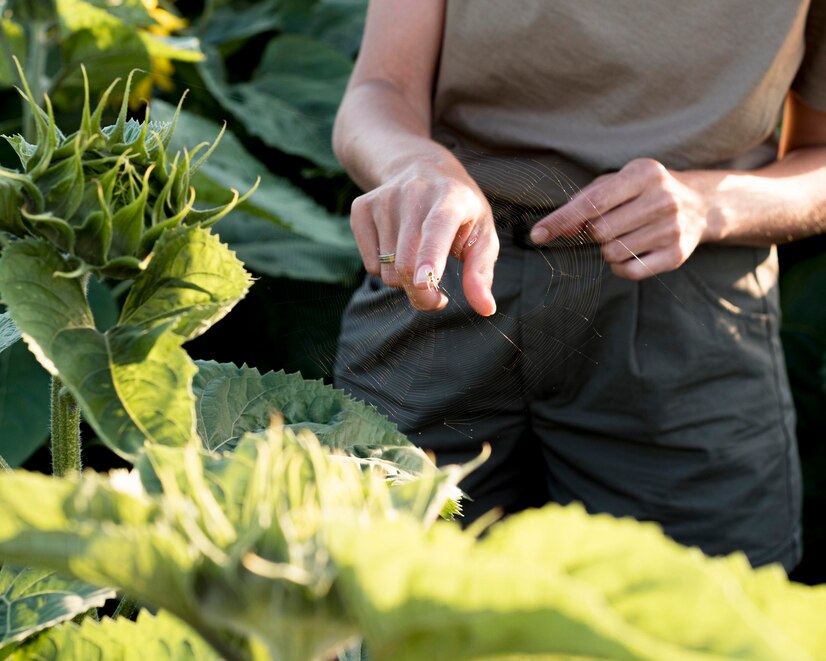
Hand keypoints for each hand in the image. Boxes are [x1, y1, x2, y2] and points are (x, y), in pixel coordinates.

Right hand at [350, 163, 498, 314]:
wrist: (423, 169)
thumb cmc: (460, 212)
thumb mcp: (482, 234)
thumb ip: (481, 272)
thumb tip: (485, 309)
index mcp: (451, 197)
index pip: (437, 228)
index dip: (429, 257)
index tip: (423, 283)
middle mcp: (414, 192)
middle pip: (406, 262)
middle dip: (421, 294)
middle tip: (436, 297)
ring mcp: (383, 199)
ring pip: (386, 270)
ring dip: (404, 280)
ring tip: (419, 260)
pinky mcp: (361, 209)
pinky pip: (370, 264)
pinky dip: (385, 269)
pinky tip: (399, 248)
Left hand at [530, 159, 711, 279]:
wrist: (699, 204)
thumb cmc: (644, 192)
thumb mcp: (617, 182)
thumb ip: (583, 201)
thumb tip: (558, 230)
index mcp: (643, 174)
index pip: (593, 202)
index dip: (561, 220)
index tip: (537, 235)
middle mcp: (662, 199)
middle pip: (600, 231)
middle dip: (594, 233)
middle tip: (608, 226)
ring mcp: (673, 228)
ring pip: (613, 253)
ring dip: (608, 250)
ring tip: (624, 236)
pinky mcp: (677, 254)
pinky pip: (630, 271)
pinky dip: (621, 267)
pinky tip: (631, 252)